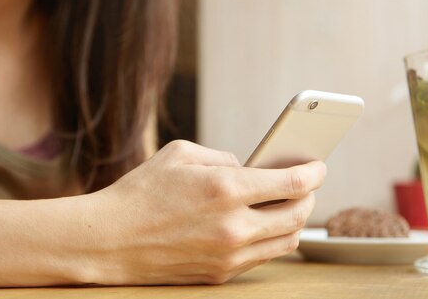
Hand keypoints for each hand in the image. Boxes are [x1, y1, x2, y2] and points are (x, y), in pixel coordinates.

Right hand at [86, 140, 326, 284]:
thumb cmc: (140, 192)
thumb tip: (248, 165)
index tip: (319, 165)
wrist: (109, 240)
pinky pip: (262, 257)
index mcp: (225, 188)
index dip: (313, 172)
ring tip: (289, 204)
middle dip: (309, 197)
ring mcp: (228, 255)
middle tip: (306, 184)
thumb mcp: (180, 153)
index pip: (292, 183)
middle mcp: (233, 226)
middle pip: (297, 215)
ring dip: (295, 221)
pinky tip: (263, 224)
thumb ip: (221, 156)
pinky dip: (271, 239)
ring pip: (285, 241)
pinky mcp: (220, 274)